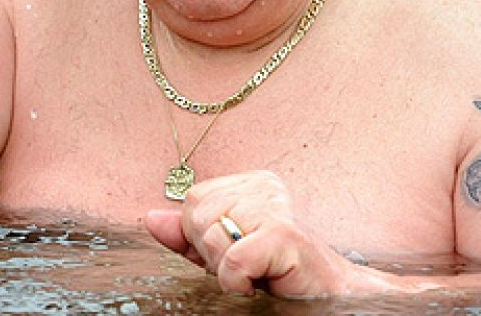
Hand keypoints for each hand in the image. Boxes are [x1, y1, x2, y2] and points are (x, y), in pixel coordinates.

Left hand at [144, 170, 384, 297]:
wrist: (330, 296)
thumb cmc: (278, 274)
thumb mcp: (223, 253)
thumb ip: (187, 235)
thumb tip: (150, 218)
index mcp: (250, 183)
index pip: (192, 199)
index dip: (200, 236)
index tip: (233, 253)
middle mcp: (264, 187)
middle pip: (196, 214)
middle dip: (211, 252)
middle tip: (247, 266)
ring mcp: (275, 206)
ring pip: (211, 236)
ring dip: (226, 268)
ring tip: (257, 272)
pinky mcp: (283, 232)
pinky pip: (232, 260)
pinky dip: (237, 281)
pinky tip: (262, 281)